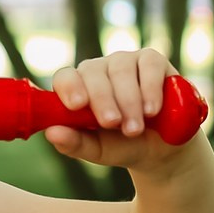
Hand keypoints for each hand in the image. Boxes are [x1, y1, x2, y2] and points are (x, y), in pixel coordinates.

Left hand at [45, 49, 189, 170]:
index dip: (69, 87)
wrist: (162, 151)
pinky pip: (149, 65)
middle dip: (103, 100)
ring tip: (135, 128)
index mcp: (79, 88)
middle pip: (93, 72)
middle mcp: (99, 70)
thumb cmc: (123, 147)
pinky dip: (150, 88)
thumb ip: (75, 143)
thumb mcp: (98, 151)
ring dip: (128, 100)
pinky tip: (151, 110)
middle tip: (112, 124)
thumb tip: (51, 133)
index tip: (77, 106)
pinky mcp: (153, 61)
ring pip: (121, 69)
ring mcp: (126, 61)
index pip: (65, 77)